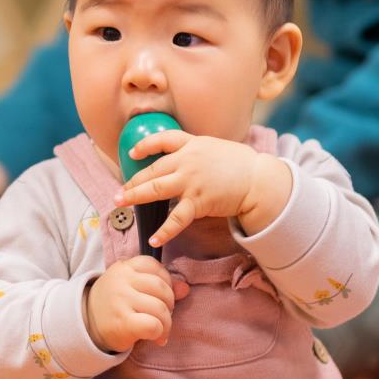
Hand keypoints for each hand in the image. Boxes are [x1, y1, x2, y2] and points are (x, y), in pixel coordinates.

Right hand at [84, 255, 188, 351]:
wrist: (86, 325)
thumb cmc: (114, 304)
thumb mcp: (132, 288)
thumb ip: (159, 285)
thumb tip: (185, 288)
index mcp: (123, 268)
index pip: (154, 266)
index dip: (165, 282)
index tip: (159, 296)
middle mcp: (121, 281)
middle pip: (161, 288)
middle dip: (169, 305)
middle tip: (163, 316)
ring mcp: (120, 300)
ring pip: (160, 308)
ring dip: (167, 323)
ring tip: (161, 330)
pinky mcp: (122, 322)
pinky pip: (153, 324)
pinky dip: (159, 333)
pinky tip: (155, 338)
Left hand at [114, 131, 292, 245]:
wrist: (259, 180)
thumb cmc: (242, 164)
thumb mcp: (216, 147)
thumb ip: (198, 151)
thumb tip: (187, 156)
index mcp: (192, 145)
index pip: (163, 139)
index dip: (145, 145)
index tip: (132, 153)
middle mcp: (187, 161)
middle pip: (153, 169)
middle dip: (132, 181)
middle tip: (118, 192)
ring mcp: (191, 181)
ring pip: (156, 189)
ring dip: (135, 196)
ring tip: (120, 204)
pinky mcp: (198, 201)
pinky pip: (176, 218)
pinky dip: (164, 230)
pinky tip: (152, 238)